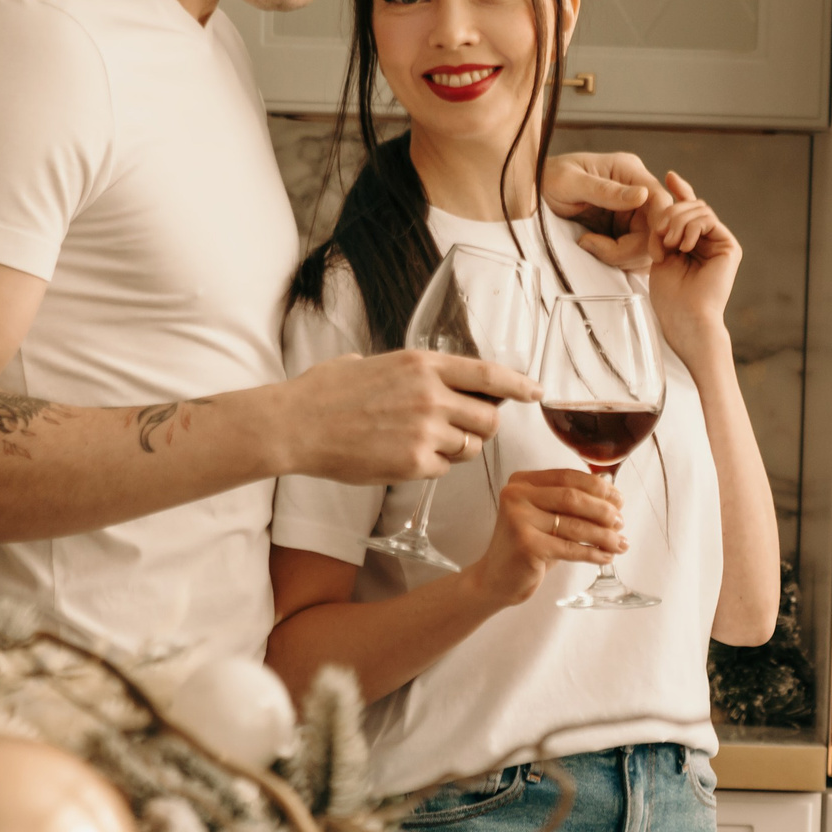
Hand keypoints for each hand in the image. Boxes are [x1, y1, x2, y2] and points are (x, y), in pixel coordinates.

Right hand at [275, 351, 535, 485]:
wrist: (296, 425)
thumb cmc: (325, 393)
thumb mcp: (371, 362)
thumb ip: (406, 369)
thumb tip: (417, 375)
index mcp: (424, 365)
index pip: (490, 375)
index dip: (518, 386)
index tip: (535, 393)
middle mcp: (432, 395)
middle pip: (489, 419)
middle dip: (481, 428)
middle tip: (460, 430)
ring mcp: (425, 430)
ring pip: (468, 448)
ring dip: (455, 449)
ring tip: (422, 443)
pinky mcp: (414, 463)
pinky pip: (442, 469)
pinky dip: (430, 467)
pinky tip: (401, 457)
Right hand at [462, 470, 625, 606]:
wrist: (495, 579)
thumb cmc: (526, 547)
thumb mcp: (544, 517)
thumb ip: (568, 504)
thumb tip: (612, 498)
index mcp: (522, 482)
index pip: (567, 477)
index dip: (598, 487)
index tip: (618, 499)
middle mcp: (516, 496)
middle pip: (572, 498)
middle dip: (603, 510)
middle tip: (620, 522)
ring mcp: (519, 520)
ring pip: (575, 525)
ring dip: (604, 535)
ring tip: (620, 542)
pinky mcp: (526, 545)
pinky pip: (571, 548)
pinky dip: (593, 553)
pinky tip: (606, 556)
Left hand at [543, 151, 660, 270]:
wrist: (530, 191)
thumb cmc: (546, 178)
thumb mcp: (569, 182)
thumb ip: (606, 190)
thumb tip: (642, 195)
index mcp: (628, 171)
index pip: (661, 200)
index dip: (660, 227)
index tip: (647, 248)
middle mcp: (635, 192)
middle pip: (657, 229)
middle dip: (632, 248)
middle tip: (597, 248)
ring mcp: (630, 213)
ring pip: (647, 245)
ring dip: (623, 256)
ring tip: (590, 245)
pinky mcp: (622, 231)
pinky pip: (634, 253)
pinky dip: (620, 260)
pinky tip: (598, 252)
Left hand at [640, 171, 740, 357]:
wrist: (684, 318)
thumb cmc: (669, 295)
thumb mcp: (659, 252)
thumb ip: (664, 226)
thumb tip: (668, 197)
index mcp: (692, 242)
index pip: (687, 209)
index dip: (679, 190)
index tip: (667, 177)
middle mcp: (709, 241)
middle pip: (691, 205)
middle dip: (670, 213)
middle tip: (658, 234)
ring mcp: (721, 243)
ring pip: (699, 209)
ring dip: (678, 221)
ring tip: (669, 244)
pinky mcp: (730, 247)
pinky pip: (709, 219)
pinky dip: (692, 227)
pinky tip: (683, 244)